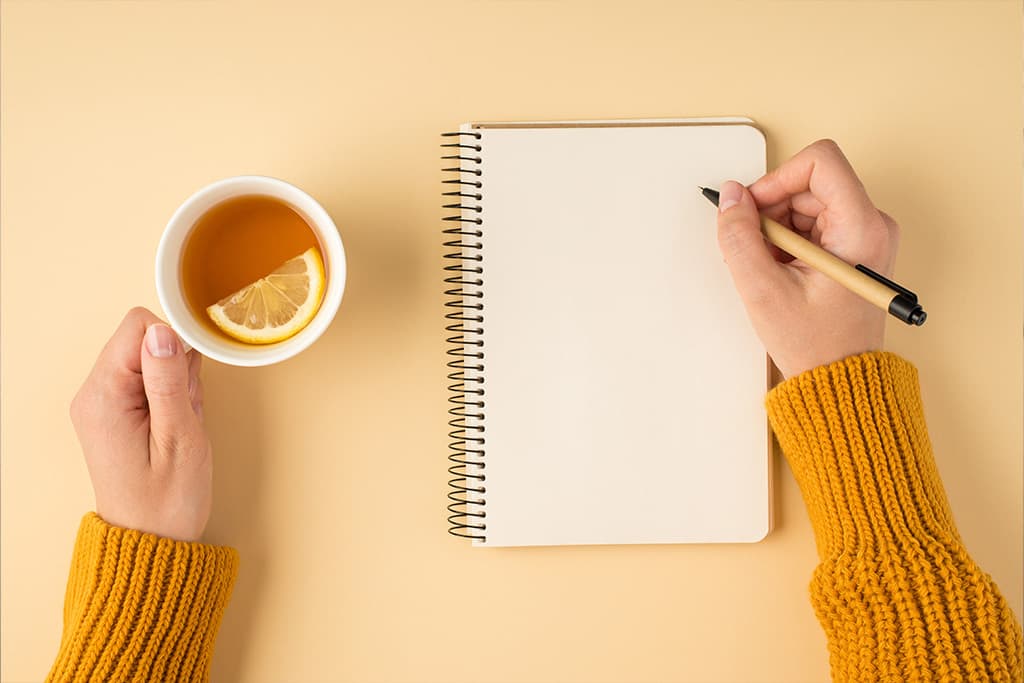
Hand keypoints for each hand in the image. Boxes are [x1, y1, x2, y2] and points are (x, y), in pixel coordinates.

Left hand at [70, 307, 210, 541]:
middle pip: (141, 338)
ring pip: (148, 357)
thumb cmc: (166, 501)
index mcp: (103, 396)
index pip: (138, 327)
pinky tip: (176, 422)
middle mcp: (93, 393)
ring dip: (176, 381)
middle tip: (185, 409)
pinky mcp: (114, 411)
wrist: (150, 543)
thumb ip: (169, 380)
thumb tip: (163, 332)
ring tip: (180, 421)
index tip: (191, 377)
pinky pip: (147, 378)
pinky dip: (171, 393)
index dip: (175, 342)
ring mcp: (101, 402)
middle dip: (177, 364)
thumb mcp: (179, 437)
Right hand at [715, 139, 899, 378]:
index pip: (820, 162)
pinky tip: (778, 272)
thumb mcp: (763, 289)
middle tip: (753, 249)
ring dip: (776, 229)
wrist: (838, 378)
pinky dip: (786, 241)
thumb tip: (730, 196)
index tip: (754, 206)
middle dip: (771, 210)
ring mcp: (864, 235)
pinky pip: (811, 222)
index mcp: (862, 228)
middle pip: (809, 183)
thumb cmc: (816, 344)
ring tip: (768, 269)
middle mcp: (871, 224)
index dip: (777, 178)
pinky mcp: (852, 246)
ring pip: (806, 203)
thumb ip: (739, 235)